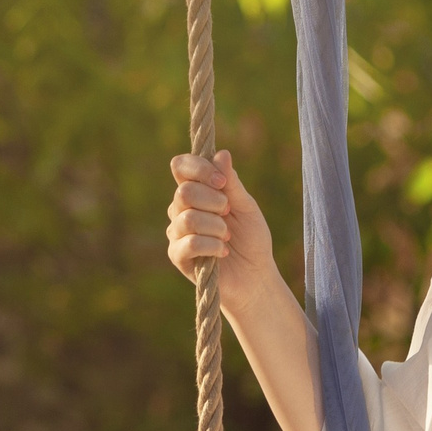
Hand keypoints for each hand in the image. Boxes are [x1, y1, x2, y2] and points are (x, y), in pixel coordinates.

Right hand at [166, 151, 277, 303]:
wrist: (255, 276)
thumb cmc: (251, 238)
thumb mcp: (246, 207)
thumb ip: (232, 183)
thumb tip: (222, 154)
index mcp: (197, 191)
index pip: (180, 166)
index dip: (198, 168)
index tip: (222, 182)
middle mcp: (181, 209)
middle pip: (184, 191)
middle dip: (214, 201)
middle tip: (229, 213)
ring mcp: (177, 232)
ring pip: (187, 218)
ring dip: (216, 226)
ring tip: (227, 236)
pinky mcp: (178, 256)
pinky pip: (190, 243)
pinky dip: (212, 245)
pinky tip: (223, 251)